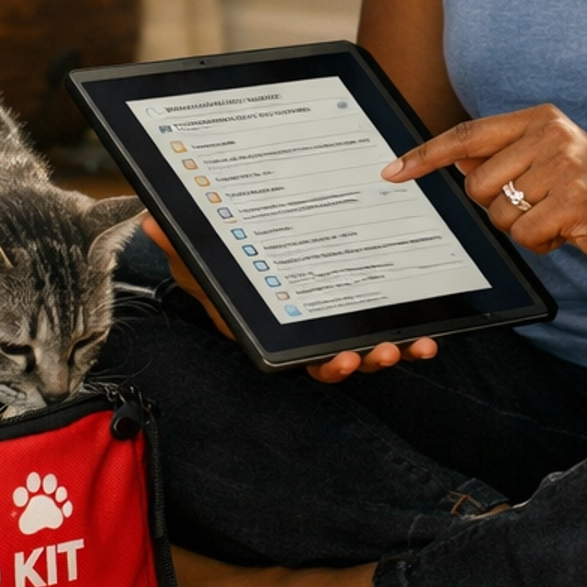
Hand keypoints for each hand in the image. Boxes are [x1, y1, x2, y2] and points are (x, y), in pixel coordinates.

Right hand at [141, 215, 439, 379]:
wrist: (226, 239)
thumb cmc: (207, 256)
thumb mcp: (189, 251)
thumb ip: (177, 243)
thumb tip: (156, 222)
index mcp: (267, 329)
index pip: (296, 357)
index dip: (323, 364)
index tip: (341, 358)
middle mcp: (300, 331)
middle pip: (337, 359)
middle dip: (363, 361)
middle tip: (380, 351)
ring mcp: (328, 321)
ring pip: (363, 347)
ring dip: (390, 351)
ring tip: (412, 344)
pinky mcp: (351, 304)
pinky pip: (380, 323)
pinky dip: (406, 333)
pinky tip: (430, 333)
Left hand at [382, 105, 586, 278]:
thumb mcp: (548, 161)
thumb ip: (503, 158)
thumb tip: (452, 163)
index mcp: (539, 119)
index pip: (468, 135)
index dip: (427, 155)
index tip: (392, 172)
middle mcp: (551, 134)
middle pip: (478, 184)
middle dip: (499, 208)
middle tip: (537, 206)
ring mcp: (566, 167)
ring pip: (500, 214)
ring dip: (523, 228)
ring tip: (557, 217)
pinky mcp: (576, 202)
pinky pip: (525, 235)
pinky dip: (541, 244)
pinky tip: (568, 233)